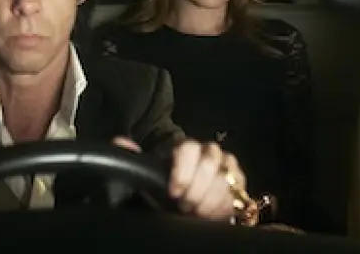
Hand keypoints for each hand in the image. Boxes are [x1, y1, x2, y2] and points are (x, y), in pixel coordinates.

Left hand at [113, 137, 241, 220]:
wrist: (180, 211)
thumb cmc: (162, 194)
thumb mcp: (144, 176)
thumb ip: (131, 158)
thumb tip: (123, 144)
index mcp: (185, 151)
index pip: (189, 148)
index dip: (183, 169)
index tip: (174, 191)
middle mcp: (208, 155)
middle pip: (210, 160)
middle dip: (198, 187)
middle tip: (185, 205)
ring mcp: (225, 169)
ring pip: (224, 176)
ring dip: (211, 198)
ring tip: (196, 212)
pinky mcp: (237, 186)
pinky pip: (236, 191)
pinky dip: (223, 205)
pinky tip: (210, 214)